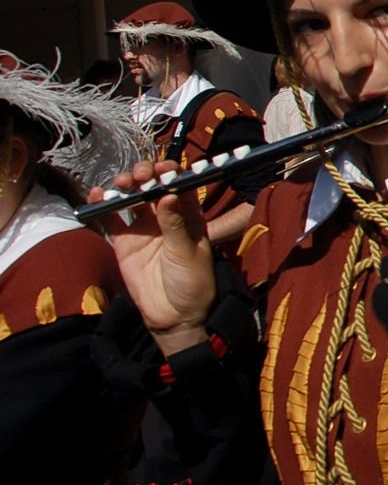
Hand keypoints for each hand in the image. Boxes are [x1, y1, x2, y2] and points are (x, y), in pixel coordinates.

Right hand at [91, 161, 217, 355]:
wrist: (175, 315)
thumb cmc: (193, 282)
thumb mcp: (188, 251)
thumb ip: (175, 224)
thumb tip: (168, 195)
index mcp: (189, 216)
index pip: (179, 185)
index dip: (171, 173)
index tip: (163, 169)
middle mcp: (165, 217)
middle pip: (152, 187)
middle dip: (145, 174)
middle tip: (140, 174)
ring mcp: (143, 229)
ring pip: (131, 198)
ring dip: (125, 185)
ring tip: (122, 182)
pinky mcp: (124, 243)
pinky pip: (111, 220)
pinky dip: (102, 206)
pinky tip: (97, 195)